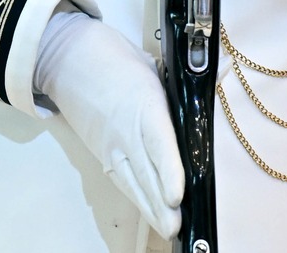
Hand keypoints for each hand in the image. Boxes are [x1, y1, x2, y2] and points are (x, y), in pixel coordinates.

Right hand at [33, 9, 182, 235]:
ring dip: (149, 207)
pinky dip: (136, 197)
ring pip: (131, 182)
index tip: (177, 195)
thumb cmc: (115, 58)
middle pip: (144, 171)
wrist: (68, 57)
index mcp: (144, 103)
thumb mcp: (153, 65)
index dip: (167, 169)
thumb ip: (181, 83)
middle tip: (175, 226)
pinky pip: (121, 179)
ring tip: (166, 228)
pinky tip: (149, 212)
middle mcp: (125, 129)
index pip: (157, 141)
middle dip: (160, 202)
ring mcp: (110, 144)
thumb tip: (218, 76)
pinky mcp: (101, 152)